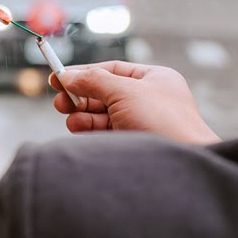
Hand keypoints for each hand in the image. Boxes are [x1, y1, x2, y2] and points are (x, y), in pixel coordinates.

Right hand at [51, 61, 219, 144]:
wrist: (180, 168)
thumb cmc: (163, 122)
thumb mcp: (124, 91)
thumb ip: (93, 81)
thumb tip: (67, 75)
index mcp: (155, 80)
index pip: (112, 70)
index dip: (84, 73)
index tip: (57, 77)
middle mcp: (148, 99)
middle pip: (103, 92)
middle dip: (80, 96)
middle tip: (60, 102)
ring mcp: (140, 122)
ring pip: (101, 114)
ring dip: (82, 114)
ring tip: (71, 119)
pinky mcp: (133, 143)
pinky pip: (104, 131)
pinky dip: (89, 129)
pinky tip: (78, 129)